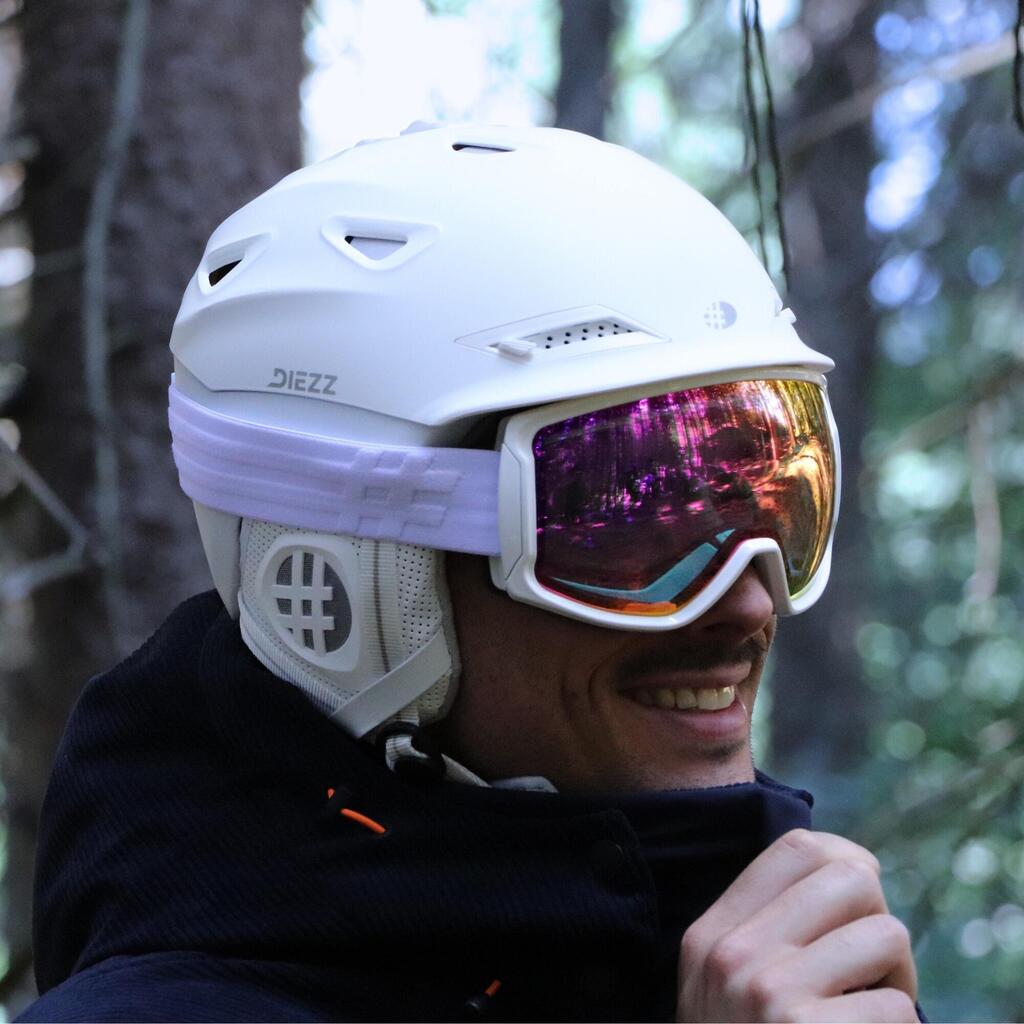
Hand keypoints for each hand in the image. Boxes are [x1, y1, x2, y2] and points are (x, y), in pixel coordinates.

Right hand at [677, 829, 917, 1021]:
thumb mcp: (715, 990)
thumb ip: (757, 936)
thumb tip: (850, 873)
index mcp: (710, 933)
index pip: (797, 847)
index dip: (848, 860)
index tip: (862, 904)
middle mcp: (734, 953)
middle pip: (853, 878)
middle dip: (880, 923)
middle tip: (876, 975)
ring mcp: (769, 993)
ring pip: (886, 936)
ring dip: (898, 983)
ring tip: (873, 1016)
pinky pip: (898, 1008)